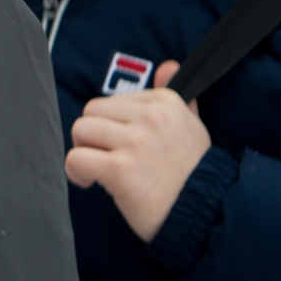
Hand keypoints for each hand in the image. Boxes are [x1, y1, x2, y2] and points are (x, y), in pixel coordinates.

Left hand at [65, 61, 211, 242]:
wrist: (204, 214)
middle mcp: (151, 117)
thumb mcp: (192, 128)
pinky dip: (76, 172)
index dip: (111, 126)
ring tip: (100, 170)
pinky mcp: (120, 168)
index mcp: (166, 102)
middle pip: (91, 112)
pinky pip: (76, 158)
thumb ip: (177, 97)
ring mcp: (136, 141)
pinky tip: (91, 182)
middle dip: (93, 137)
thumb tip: (168, 66)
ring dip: (84, 152)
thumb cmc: (193, 174)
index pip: (111, 101)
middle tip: (108, 159)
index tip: (123, 146)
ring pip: (80, 131)